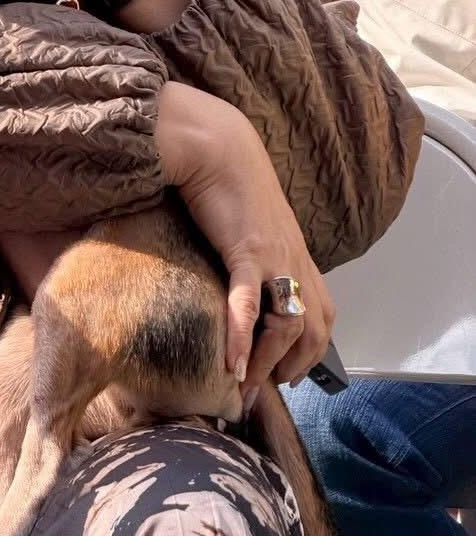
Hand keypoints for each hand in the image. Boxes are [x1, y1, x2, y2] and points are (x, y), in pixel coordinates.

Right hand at [156, 82, 334, 399]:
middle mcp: (294, 259)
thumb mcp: (249, 220)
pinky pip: (248, 304)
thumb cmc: (225, 177)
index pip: (320, 313)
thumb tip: (234, 277)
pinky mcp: (247, 250)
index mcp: (296, 253)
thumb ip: (250, 249)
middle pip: (313, 328)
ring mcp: (274, 256)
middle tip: (263, 392)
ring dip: (267, 363)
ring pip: (287, 325)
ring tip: (243, 389)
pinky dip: (242, 338)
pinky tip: (231, 363)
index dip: (308, 350)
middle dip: (293, 368)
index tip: (282, 376)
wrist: (216, 143)